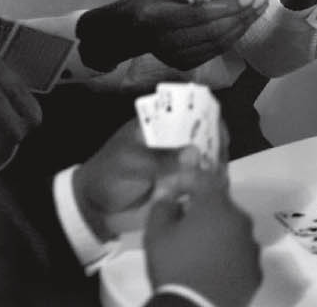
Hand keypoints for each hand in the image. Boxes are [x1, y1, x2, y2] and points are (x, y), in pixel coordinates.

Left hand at [74, 119, 218, 240]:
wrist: (94, 206)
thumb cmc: (109, 175)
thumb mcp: (130, 162)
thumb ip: (161, 159)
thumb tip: (196, 154)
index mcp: (159, 124)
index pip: (190, 111)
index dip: (208, 116)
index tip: (220, 132)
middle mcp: (173, 139)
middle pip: (204, 134)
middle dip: (216, 144)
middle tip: (221, 159)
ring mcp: (178, 161)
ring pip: (207, 156)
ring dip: (215, 164)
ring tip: (219, 176)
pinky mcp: (181, 182)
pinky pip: (201, 178)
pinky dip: (210, 181)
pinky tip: (215, 187)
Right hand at [77, 0, 268, 71]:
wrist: (128, 31)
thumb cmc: (148, 3)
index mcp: (158, 18)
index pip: (199, 15)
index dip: (227, 6)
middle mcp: (166, 42)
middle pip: (213, 31)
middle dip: (241, 15)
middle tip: (261, 0)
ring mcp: (175, 57)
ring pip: (218, 43)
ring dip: (242, 26)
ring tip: (258, 10)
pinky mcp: (184, 64)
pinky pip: (215, 51)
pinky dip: (234, 36)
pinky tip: (244, 23)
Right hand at [146, 173, 260, 306]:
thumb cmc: (173, 267)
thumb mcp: (155, 235)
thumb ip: (162, 208)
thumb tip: (170, 198)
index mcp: (216, 206)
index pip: (204, 180)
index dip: (186, 182)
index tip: (173, 194)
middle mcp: (241, 220)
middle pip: (221, 207)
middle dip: (203, 212)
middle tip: (183, 227)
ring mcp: (252, 246)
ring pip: (233, 232)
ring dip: (217, 235)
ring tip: (198, 253)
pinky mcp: (256, 271)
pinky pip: (240, 256)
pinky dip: (228, 258)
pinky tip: (212, 271)